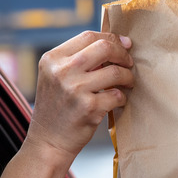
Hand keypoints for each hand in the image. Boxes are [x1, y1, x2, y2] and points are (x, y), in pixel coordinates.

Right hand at [26, 31, 134, 160]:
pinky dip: (121, 97)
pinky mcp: (88, 108)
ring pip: (115, 72)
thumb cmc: (57, 108)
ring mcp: (74, 89)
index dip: (111, 38)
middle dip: (123, 54)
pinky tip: (117, 101)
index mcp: (52, 59)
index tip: (125, 45)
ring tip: (127, 83)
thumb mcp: (55, 77)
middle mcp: (61, 71)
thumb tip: (115, 44)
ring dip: (127, 77)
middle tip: (129, 63)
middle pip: (104, 47)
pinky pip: (116, 95)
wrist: (47, 142)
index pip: (88, 36)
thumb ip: (77, 59)